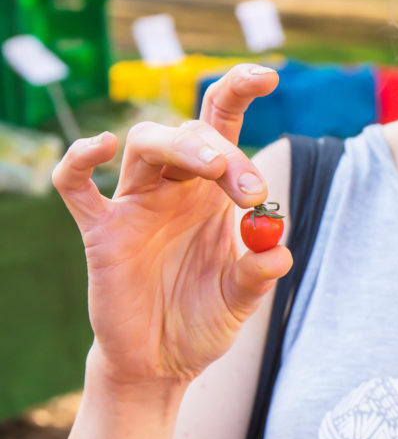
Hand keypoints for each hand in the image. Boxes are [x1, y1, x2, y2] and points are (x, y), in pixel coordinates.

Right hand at [52, 64, 291, 385]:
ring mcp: (134, 206)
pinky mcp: (101, 232)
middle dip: (225, 150)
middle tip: (249, 190)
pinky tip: (101, 148)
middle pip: (191, 133)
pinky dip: (80, 160)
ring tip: (215, 169)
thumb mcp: (239, 302)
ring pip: (145, 144)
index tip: (269, 74)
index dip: (240, 91)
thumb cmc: (201, 323)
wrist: (161, 364)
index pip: (223, 125)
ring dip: (181, 144)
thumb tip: (279, 251)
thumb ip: (257, 276)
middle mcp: (173, 190)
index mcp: (211, 195)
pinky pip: (77, 186)